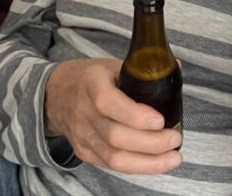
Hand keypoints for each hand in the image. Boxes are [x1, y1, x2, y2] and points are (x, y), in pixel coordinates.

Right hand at [44, 58, 182, 173]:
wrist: (55, 95)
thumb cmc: (89, 77)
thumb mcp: (111, 64)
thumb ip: (141, 68)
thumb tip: (176, 66)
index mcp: (91, 84)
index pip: (109, 104)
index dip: (136, 116)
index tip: (161, 120)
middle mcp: (85, 113)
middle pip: (116, 137)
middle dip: (151, 143)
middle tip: (175, 139)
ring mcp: (83, 136)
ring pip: (114, 158)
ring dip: (148, 162)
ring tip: (173, 157)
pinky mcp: (85, 152)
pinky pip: (111, 166)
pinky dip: (137, 167)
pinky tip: (156, 162)